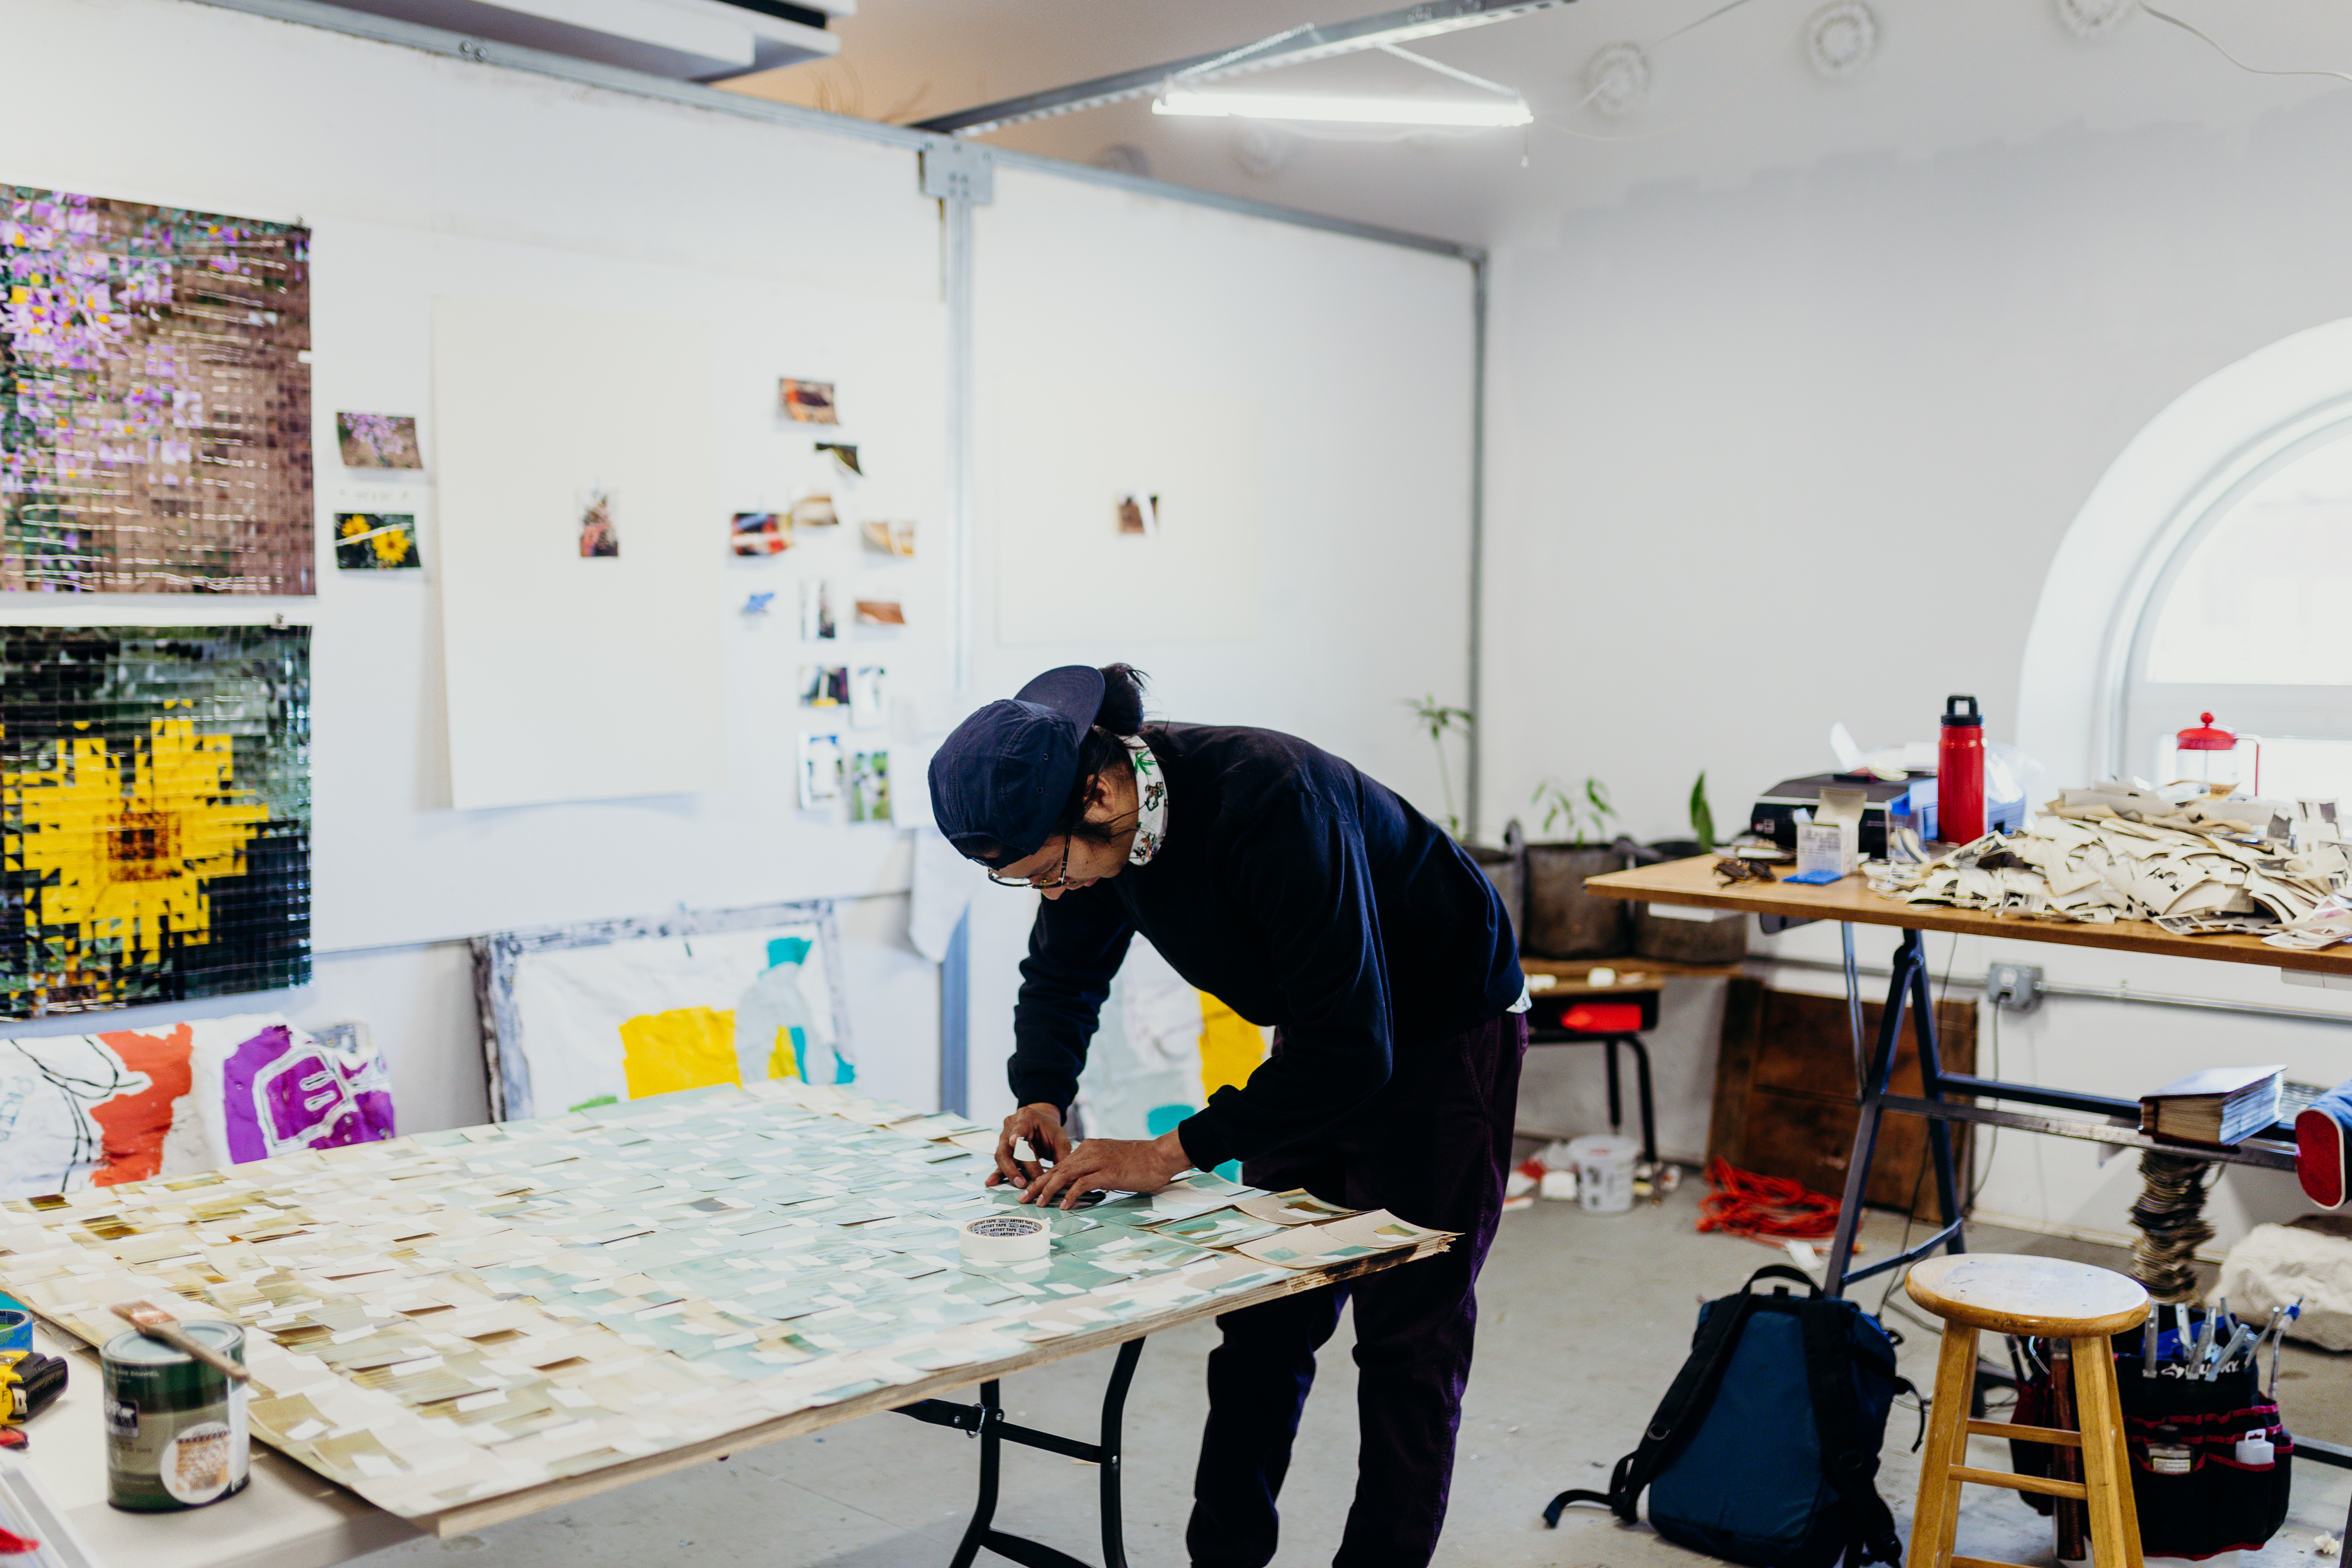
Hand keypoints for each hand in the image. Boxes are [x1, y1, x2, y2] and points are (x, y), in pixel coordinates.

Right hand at [989, 1103, 1073, 1190]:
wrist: (1040, 1124)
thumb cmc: (1049, 1130)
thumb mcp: (1060, 1138)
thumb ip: (1061, 1154)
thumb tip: (1063, 1176)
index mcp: (1026, 1117)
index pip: (1021, 1126)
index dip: (1017, 1133)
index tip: (1014, 1141)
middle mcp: (1011, 1126)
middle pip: (1009, 1146)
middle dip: (1016, 1165)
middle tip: (1024, 1181)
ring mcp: (1004, 1138)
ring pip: (1002, 1156)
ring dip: (1010, 1172)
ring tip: (1020, 1184)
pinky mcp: (1004, 1151)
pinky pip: (999, 1163)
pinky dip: (997, 1174)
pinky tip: (991, 1182)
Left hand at [1024, 1131, 1190, 1209]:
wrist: (1160, 1156)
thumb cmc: (1139, 1161)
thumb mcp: (1111, 1160)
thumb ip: (1095, 1168)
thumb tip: (1081, 1183)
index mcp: (1089, 1147)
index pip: (1060, 1163)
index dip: (1043, 1177)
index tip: (1031, 1189)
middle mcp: (1090, 1151)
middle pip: (1057, 1168)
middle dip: (1038, 1184)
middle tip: (1024, 1198)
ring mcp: (1098, 1160)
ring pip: (1065, 1174)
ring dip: (1048, 1190)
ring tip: (1037, 1203)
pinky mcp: (1108, 1172)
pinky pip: (1083, 1184)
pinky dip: (1070, 1195)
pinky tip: (1063, 1205)